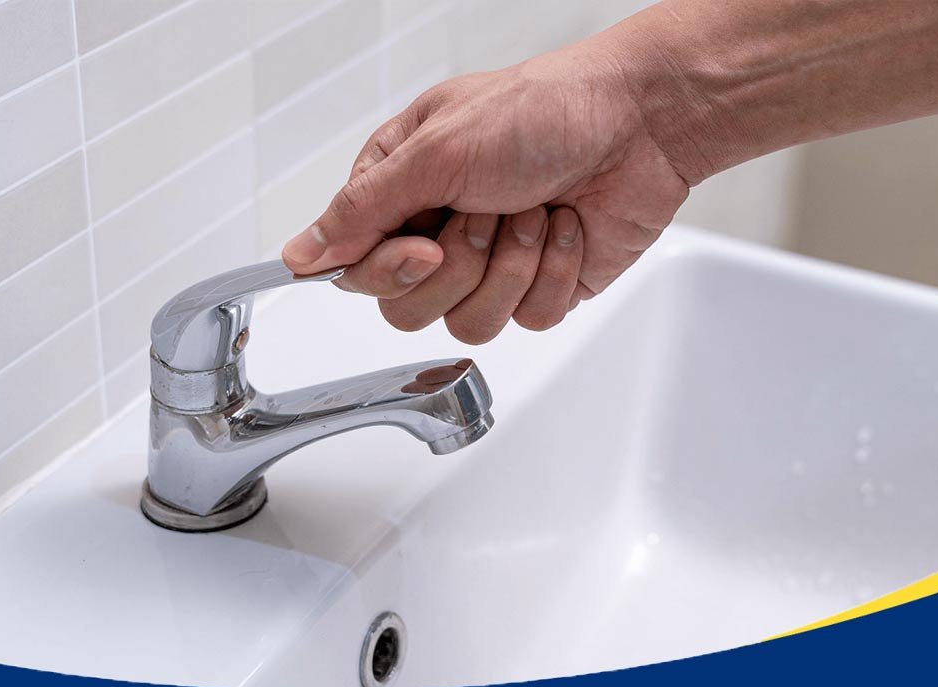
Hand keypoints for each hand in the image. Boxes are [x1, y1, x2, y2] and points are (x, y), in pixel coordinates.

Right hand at [281, 36, 689, 343]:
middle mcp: (439, 232)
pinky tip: (567, 227)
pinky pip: (528, 320)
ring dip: (511, 265)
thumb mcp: (436, 150)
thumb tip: (299, 256)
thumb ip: (362, 210)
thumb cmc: (541, 111)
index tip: (425, 244)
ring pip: (470, 324)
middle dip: (461, 264)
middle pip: (409, 308)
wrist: (638, 122)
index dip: (391, 270)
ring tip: (535, 210)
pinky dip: (554, 272)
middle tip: (491, 211)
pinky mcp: (540, 289)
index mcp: (400, 190)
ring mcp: (491, 266)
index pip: (358, 270)